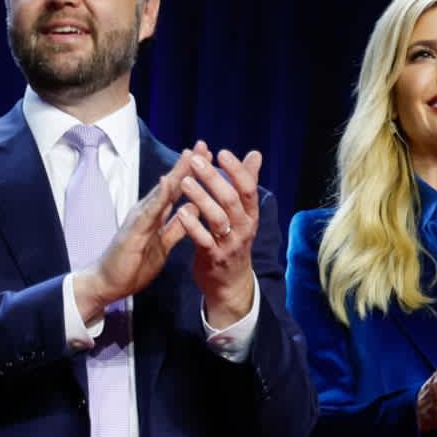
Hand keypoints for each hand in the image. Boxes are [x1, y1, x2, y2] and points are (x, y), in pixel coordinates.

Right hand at [73, 149, 195, 323]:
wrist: (107, 283)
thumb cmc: (134, 264)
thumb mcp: (163, 244)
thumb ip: (177, 226)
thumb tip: (193, 209)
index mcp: (155, 215)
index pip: (177, 190)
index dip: (193, 174)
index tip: (209, 157)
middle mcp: (147, 211)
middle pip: (171, 184)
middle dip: (187, 165)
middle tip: (203, 144)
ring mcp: (139, 219)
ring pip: (162, 192)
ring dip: (177, 173)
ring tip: (191, 154)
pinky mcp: (134, 230)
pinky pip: (150, 212)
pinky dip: (159, 196)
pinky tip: (169, 182)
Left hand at [172, 144, 263, 328]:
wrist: (230, 283)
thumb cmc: (234, 241)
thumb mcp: (244, 214)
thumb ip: (247, 183)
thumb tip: (255, 155)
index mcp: (250, 215)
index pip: (248, 189)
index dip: (237, 171)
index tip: (222, 153)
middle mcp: (243, 228)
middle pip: (231, 200)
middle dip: (214, 179)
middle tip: (197, 161)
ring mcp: (229, 244)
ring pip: (218, 218)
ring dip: (201, 199)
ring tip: (185, 181)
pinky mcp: (213, 257)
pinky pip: (203, 240)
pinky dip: (193, 225)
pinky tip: (181, 212)